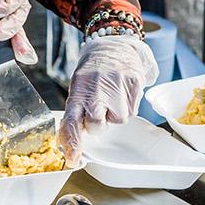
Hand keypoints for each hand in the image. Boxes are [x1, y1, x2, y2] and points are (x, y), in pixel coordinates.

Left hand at [59, 35, 158, 165]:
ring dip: (116, 114)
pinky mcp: (134, 83)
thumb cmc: (92, 73)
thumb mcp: (78, 88)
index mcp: (78, 91)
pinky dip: (128, 105)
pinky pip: (133, 109)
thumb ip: (76, 112)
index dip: (72, 142)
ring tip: (112, 97)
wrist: (112, 46)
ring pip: (119, 120)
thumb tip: (69, 142)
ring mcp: (117, 86)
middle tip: (100, 112)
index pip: (71, 121)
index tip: (73, 158)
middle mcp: (96, 89)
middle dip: (99, 125)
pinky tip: (122, 92)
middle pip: (98, 125)